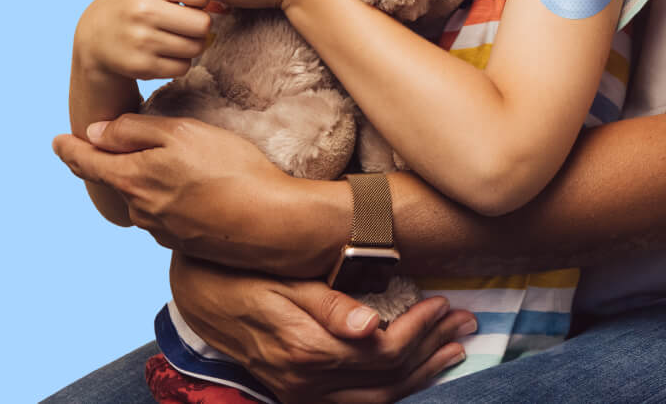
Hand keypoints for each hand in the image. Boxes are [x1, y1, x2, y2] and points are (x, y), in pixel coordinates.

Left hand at [53, 113, 317, 272]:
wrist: (268, 222)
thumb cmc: (228, 169)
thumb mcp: (181, 134)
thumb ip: (134, 131)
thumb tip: (95, 132)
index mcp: (132, 180)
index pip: (87, 163)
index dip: (70, 150)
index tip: (58, 141)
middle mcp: (139, 209)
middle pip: (113, 181)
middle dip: (102, 163)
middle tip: (93, 147)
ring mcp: (162, 229)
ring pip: (138, 197)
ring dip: (137, 180)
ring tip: (146, 162)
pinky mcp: (185, 238)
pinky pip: (162, 212)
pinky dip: (162, 196)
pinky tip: (182, 187)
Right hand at [74, 0, 212, 80]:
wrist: (96, 38)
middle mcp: (144, 11)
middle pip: (204, 24)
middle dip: (200, 24)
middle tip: (186, 20)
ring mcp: (141, 40)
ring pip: (195, 48)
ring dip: (192, 44)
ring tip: (177, 34)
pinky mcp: (140, 67)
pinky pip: (182, 67)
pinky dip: (180, 62)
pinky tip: (165, 50)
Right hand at [170, 255, 475, 403]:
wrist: (199, 297)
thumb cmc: (244, 275)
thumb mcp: (285, 279)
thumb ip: (329, 303)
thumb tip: (371, 323)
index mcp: (307, 350)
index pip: (384, 351)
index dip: (421, 328)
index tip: (444, 301)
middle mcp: (307, 383)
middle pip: (388, 379)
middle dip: (432, 349)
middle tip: (466, 322)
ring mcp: (303, 395)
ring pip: (378, 399)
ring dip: (421, 374)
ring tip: (454, 349)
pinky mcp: (300, 395)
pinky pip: (358, 403)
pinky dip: (392, 389)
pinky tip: (414, 373)